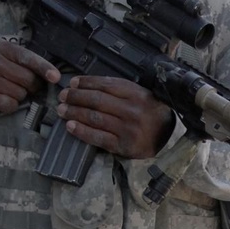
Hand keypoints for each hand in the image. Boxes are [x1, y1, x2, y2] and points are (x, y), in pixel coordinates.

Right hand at [0, 36, 58, 114]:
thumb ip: (5, 51)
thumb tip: (31, 64)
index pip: (26, 56)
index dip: (44, 67)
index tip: (55, 76)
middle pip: (27, 78)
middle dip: (32, 85)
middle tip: (28, 86)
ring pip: (20, 93)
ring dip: (20, 95)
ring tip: (9, 91)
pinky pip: (8, 105)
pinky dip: (10, 105)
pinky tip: (4, 101)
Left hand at [56, 76, 173, 158]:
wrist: (167, 137)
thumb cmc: (151, 114)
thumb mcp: (141, 95)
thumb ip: (119, 90)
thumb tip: (87, 86)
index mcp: (136, 94)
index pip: (105, 85)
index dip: (86, 83)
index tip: (72, 82)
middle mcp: (132, 111)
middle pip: (97, 101)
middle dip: (76, 97)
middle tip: (62, 96)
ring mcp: (127, 129)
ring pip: (94, 118)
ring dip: (74, 113)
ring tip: (62, 110)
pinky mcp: (123, 145)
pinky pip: (98, 137)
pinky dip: (81, 131)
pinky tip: (70, 126)